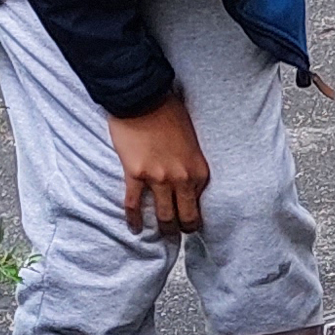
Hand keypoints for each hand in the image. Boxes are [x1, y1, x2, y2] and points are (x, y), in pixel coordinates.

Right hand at [106, 96, 210, 234]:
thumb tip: (188, 178)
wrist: (143, 99)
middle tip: (180, 235)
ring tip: (161, 235)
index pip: (201, 203)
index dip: (196, 213)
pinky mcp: (135, 174)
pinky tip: (134, 228)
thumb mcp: (192, 141)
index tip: (192, 220)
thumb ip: (191, 163)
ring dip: (163, 228)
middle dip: (184, 228)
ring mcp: (158, 178)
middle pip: (185, 215)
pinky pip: (134, 204)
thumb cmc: (169, 114)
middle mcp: (182, 178)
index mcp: (199, 170)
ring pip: (162, 215)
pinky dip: (133, 219)